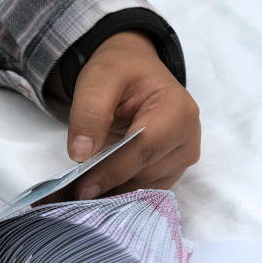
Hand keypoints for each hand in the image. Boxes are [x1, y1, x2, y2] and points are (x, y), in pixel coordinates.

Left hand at [63, 30, 200, 198]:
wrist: (135, 71)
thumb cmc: (120, 71)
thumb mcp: (97, 80)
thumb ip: (89, 114)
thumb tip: (81, 155)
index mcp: (177, 110)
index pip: (143, 149)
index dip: (111, 171)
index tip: (81, 189)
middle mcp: (188, 138)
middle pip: (145, 173)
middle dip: (109, 183)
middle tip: (73, 191)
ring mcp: (183, 157)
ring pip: (145, 188)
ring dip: (114, 190)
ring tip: (83, 188)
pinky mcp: (173, 170)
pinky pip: (146, 190)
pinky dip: (121, 190)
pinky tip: (100, 186)